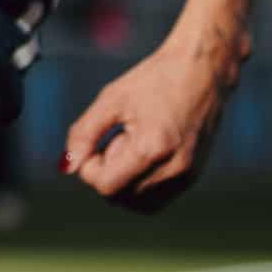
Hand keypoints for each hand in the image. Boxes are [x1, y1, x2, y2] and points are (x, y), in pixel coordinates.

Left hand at [62, 32, 237, 210]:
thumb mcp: (111, 99)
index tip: (97, 141)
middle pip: (119, 197)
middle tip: (117, 138)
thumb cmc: (157, 78)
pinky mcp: (193, 176)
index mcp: (153, 148)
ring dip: (125, 180)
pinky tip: (146, 151)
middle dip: (107, 172)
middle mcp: (174, 169)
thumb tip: (67, 166)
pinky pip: (156, 197)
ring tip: (133, 144)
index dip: (90, 167)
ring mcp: (187, 176)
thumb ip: (84, 134)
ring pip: (137, 203)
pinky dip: (142, 183)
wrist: (204, 69)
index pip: (105, 186)